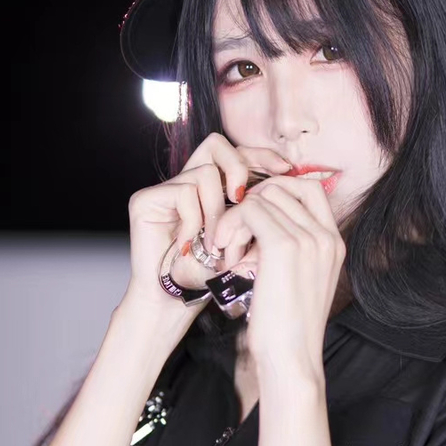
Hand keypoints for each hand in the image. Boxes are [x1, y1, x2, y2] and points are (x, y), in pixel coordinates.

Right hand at [119, 133, 291, 330]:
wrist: (176, 301)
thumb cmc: (213, 276)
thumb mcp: (249, 241)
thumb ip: (266, 213)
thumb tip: (299, 183)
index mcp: (214, 188)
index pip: (238, 152)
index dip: (260, 155)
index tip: (284, 169)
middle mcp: (188, 182)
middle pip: (217, 144)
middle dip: (239, 167)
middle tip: (244, 196)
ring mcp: (165, 189)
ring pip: (204, 172)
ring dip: (216, 210)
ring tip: (214, 240)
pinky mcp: (145, 199)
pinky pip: (183, 192)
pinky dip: (193, 222)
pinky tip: (190, 245)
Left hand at [209, 175, 345, 378]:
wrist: (292, 359)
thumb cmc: (288, 330)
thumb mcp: (299, 283)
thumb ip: (293, 252)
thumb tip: (261, 231)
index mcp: (334, 242)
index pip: (308, 188)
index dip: (275, 192)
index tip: (251, 216)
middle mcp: (326, 236)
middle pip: (281, 188)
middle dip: (250, 205)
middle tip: (233, 236)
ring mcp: (308, 239)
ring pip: (261, 199)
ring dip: (236, 220)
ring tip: (228, 252)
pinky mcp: (284, 247)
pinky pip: (249, 211)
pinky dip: (230, 226)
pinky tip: (225, 252)